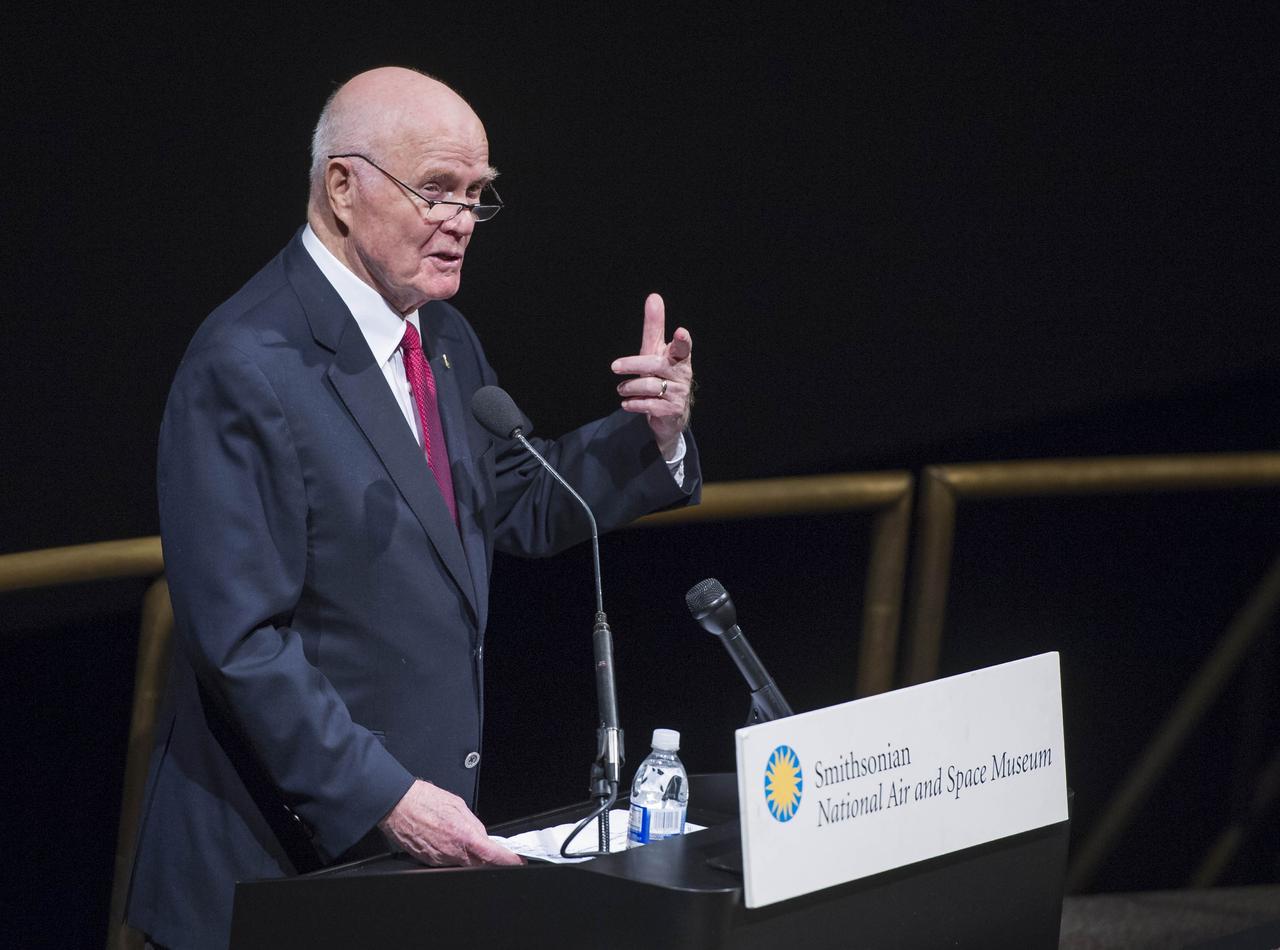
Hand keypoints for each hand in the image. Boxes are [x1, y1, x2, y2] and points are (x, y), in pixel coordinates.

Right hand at [378, 779, 523, 866]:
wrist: (397, 805)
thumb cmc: (423, 799)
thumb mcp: (458, 804)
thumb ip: (474, 823)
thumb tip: (484, 836)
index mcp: (463, 835)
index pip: (493, 855)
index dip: (508, 860)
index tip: (516, 861)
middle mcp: (452, 852)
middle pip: (480, 864)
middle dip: (489, 858)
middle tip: (489, 846)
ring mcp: (440, 859)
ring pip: (464, 864)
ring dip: (469, 855)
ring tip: (457, 834)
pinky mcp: (429, 862)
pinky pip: (448, 862)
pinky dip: (452, 854)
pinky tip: (445, 839)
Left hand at [611, 293, 693, 457]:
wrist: (670, 414)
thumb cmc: (662, 373)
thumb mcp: (656, 350)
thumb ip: (655, 326)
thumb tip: (654, 297)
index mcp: (679, 357)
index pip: (682, 346)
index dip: (682, 340)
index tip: (680, 333)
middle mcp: (682, 373)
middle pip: (654, 364)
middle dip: (633, 364)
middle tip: (614, 366)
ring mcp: (679, 393)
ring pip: (648, 385)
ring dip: (629, 387)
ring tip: (621, 389)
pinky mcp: (672, 410)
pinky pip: (649, 404)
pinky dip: (634, 403)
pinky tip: (627, 403)